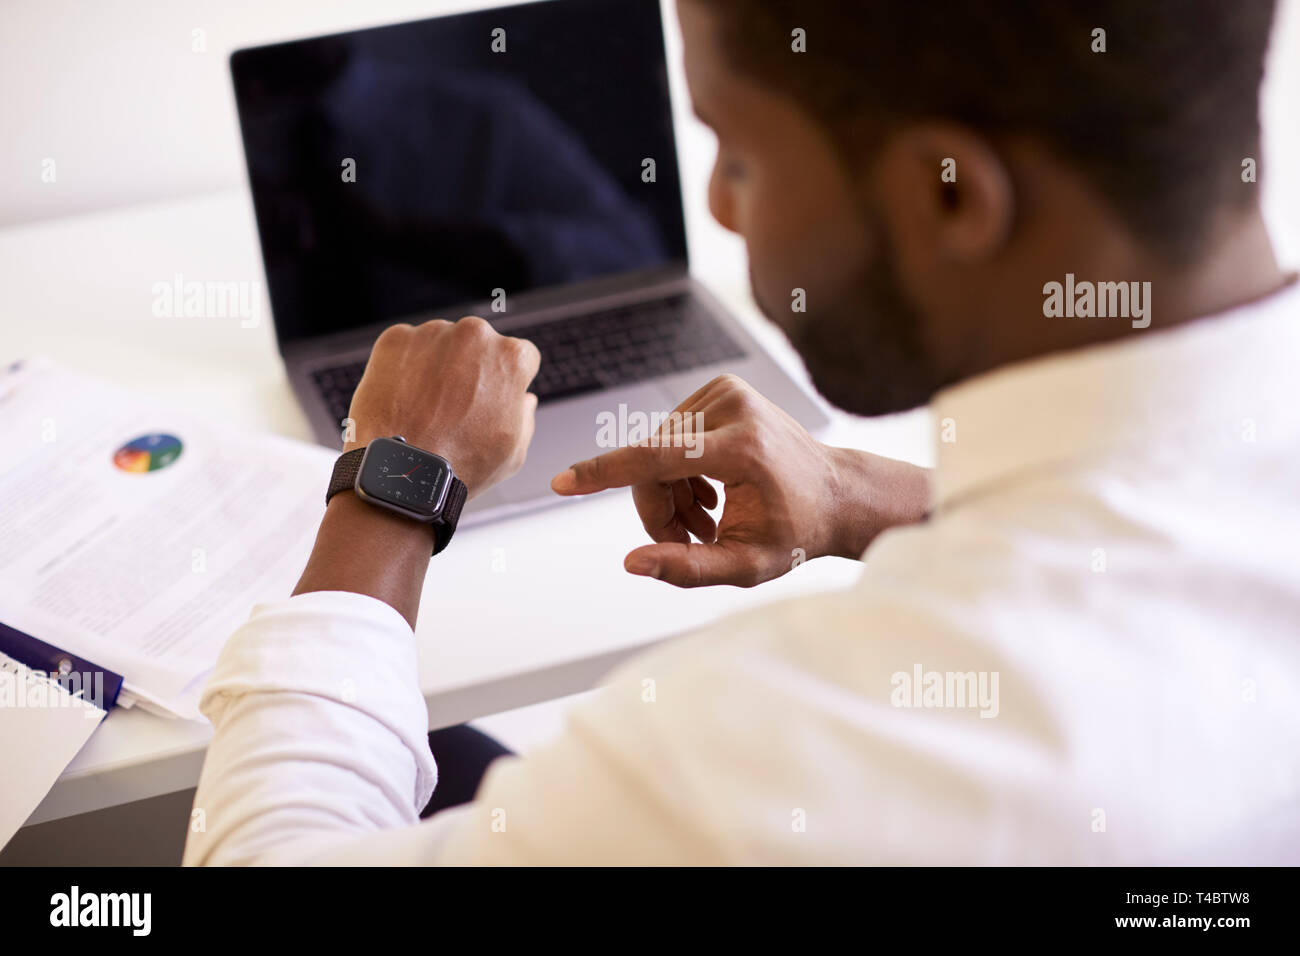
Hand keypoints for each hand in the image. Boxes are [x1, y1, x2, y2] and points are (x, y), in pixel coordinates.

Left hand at [344, 317, 539, 497]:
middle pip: (478, 345)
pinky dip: (404, 366)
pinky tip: (404, 398)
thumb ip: (525, 415)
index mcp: (512, 357)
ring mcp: (432, 333)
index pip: (519, 356)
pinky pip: (405, 347)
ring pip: (441, 343)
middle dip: (472, 368)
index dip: (507, 381)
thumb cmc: (460, 466)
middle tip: (456, 405)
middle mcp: (475, 333)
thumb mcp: (513, 451)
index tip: (492, 398)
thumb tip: (524, 399)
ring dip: (438, 365)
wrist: (403, 473)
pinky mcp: (396, 339)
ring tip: (426, 406)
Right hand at [550, 374, 929, 587]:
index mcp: (744, 449)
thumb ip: (688, 569)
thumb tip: (631, 564)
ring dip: (667, 491)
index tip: (562, 482)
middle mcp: (735, 408)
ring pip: (655, 448)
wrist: (837, 494)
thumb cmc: (796, 534)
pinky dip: (677, 468)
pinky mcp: (722, 387)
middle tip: (685, 543)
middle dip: (656, 508)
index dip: (605, 473)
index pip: (657, 458)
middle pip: (651, 462)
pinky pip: (669, 434)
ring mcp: (728, 391)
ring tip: (705, 520)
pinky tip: (708, 492)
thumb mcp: (748, 566)